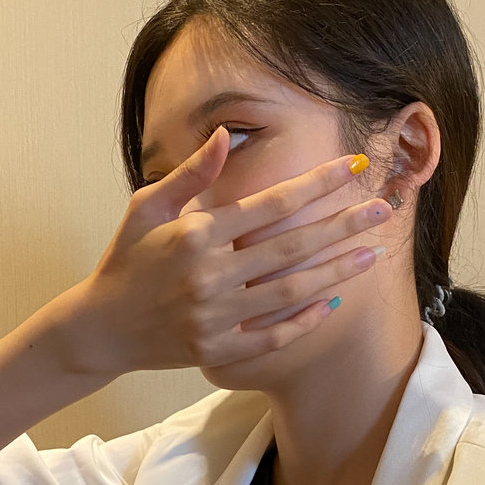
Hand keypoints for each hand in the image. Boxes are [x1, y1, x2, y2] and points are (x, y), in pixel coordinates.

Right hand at [62, 127, 390, 376]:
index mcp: (197, 234)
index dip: (316, 185)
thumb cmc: (125, 260)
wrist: (101, 328)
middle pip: (292, 247)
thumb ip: (190, 174)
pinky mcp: (218, 349)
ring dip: (336, 272)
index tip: (351, 169)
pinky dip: (302, 320)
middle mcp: (210, 276)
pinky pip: (272, 336)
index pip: (271, 204)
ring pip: (290, 291)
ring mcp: (216, 317)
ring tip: (372, 255)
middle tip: (383, 210)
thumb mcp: (148, 207)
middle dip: (343, 226)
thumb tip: (226, 135)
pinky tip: (331, 302)